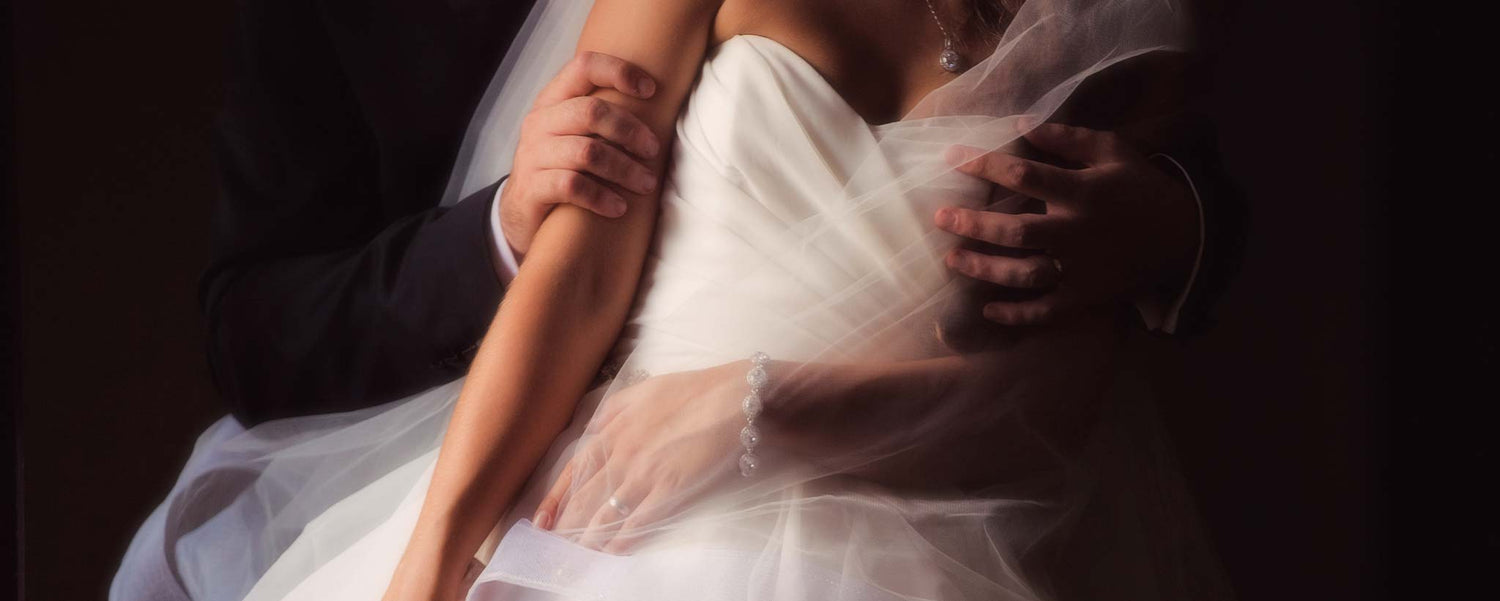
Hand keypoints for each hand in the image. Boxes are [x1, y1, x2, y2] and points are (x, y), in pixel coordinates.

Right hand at [499, 51, 662, 258]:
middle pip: (591, 111)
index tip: (651, 90)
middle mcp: (539, 122)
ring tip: (646, 185)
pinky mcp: (531, 188)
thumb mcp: (575, 136)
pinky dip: (602, 197)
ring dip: (625, 169)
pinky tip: (619, 208)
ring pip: (587, 152)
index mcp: (553, 101)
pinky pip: (573, 185)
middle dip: (630, 130)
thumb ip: (602, 119)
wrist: (523, 215)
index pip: (584, 67)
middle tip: (653, 152)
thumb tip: (660, 108)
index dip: (619, 72)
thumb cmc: (564, 169)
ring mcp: (532, 155)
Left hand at [532, 361, 750, 552]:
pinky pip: (639, 520)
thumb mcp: (642, 390)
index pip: (574, 469)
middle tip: (557, 543)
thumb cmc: (692, 391)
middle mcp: (622, 453)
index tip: (542, 518)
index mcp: (614, 428)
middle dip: (568, 524)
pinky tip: (614, 551)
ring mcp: (644, 472)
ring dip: (591, 537)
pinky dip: (623, 539)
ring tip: (581, 553)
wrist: (734, 398)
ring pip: (606, 513)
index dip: (556, 497)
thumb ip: (613, 410)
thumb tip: (591, 429)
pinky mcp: (669, 488)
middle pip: (585, 497)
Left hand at [935, 121, 1198, 325]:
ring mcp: (1080, 270)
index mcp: (1082, 192)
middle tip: (940, 217)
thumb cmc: (1140, 188)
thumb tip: (1023, 124)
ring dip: (984, 268)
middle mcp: (1077, 232)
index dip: (985, 164)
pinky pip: (1045, 311)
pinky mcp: (1085, 298)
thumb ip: (1070, 139)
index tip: (951, 157)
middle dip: (973, 224)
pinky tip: (988, 309)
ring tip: (952, 259)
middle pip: (1016, 231)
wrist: (1185, 237)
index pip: (1025, 174)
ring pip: (1023, 273)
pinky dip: (1016, 314)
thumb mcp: (1113, 152)